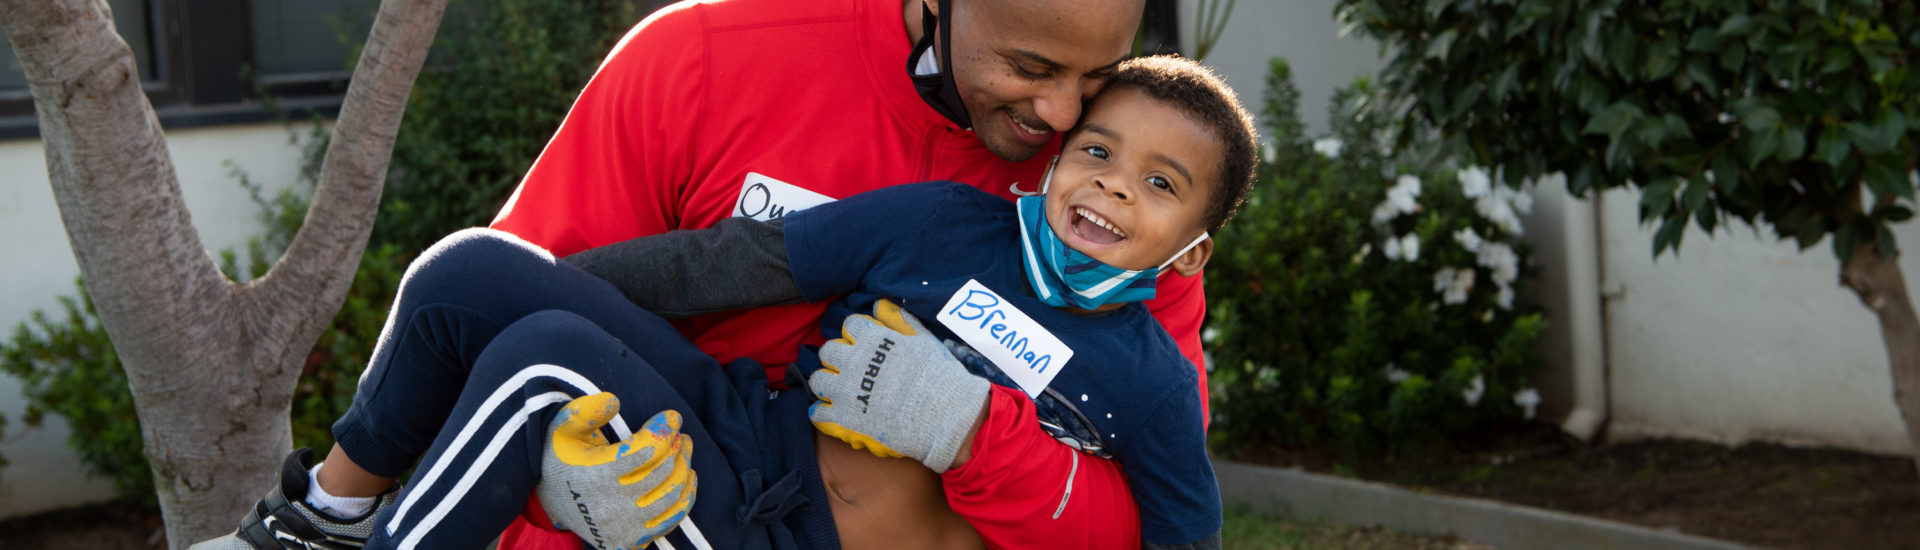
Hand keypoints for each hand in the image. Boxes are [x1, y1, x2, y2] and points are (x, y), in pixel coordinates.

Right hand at [539, 393, 696, 549]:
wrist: (548, 501)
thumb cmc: (560, 457)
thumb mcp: (561, 428)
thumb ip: (583, 412)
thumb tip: (615, 400)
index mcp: (595, 475)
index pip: (646, 449)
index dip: (665, 428)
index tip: (673, 416)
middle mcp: (609, 506)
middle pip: (663, 471)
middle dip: (678, 447)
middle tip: (681, 433)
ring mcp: (621, 528)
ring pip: (671, 496)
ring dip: (685, 469)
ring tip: (685, 450)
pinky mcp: (627, 543)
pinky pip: (669, 521)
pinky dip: (684, 498)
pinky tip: (688, 478)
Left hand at [808, 299, 988, 471]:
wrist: (943, 414)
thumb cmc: (937, 374)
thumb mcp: (922, 339)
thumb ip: (898, 320)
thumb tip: (878, 305)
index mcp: (871, 339)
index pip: (849, 325)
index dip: (857, 334)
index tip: (865, 344)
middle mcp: (852, 361)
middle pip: (828, 351)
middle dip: (838, 357)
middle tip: (852, 368)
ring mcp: (845, 391)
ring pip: (818, 380)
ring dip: (827, 383)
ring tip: (841, 391)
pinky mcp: (844, 418)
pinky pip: (818, 413)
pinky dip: (824, 413)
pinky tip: (836, 413)